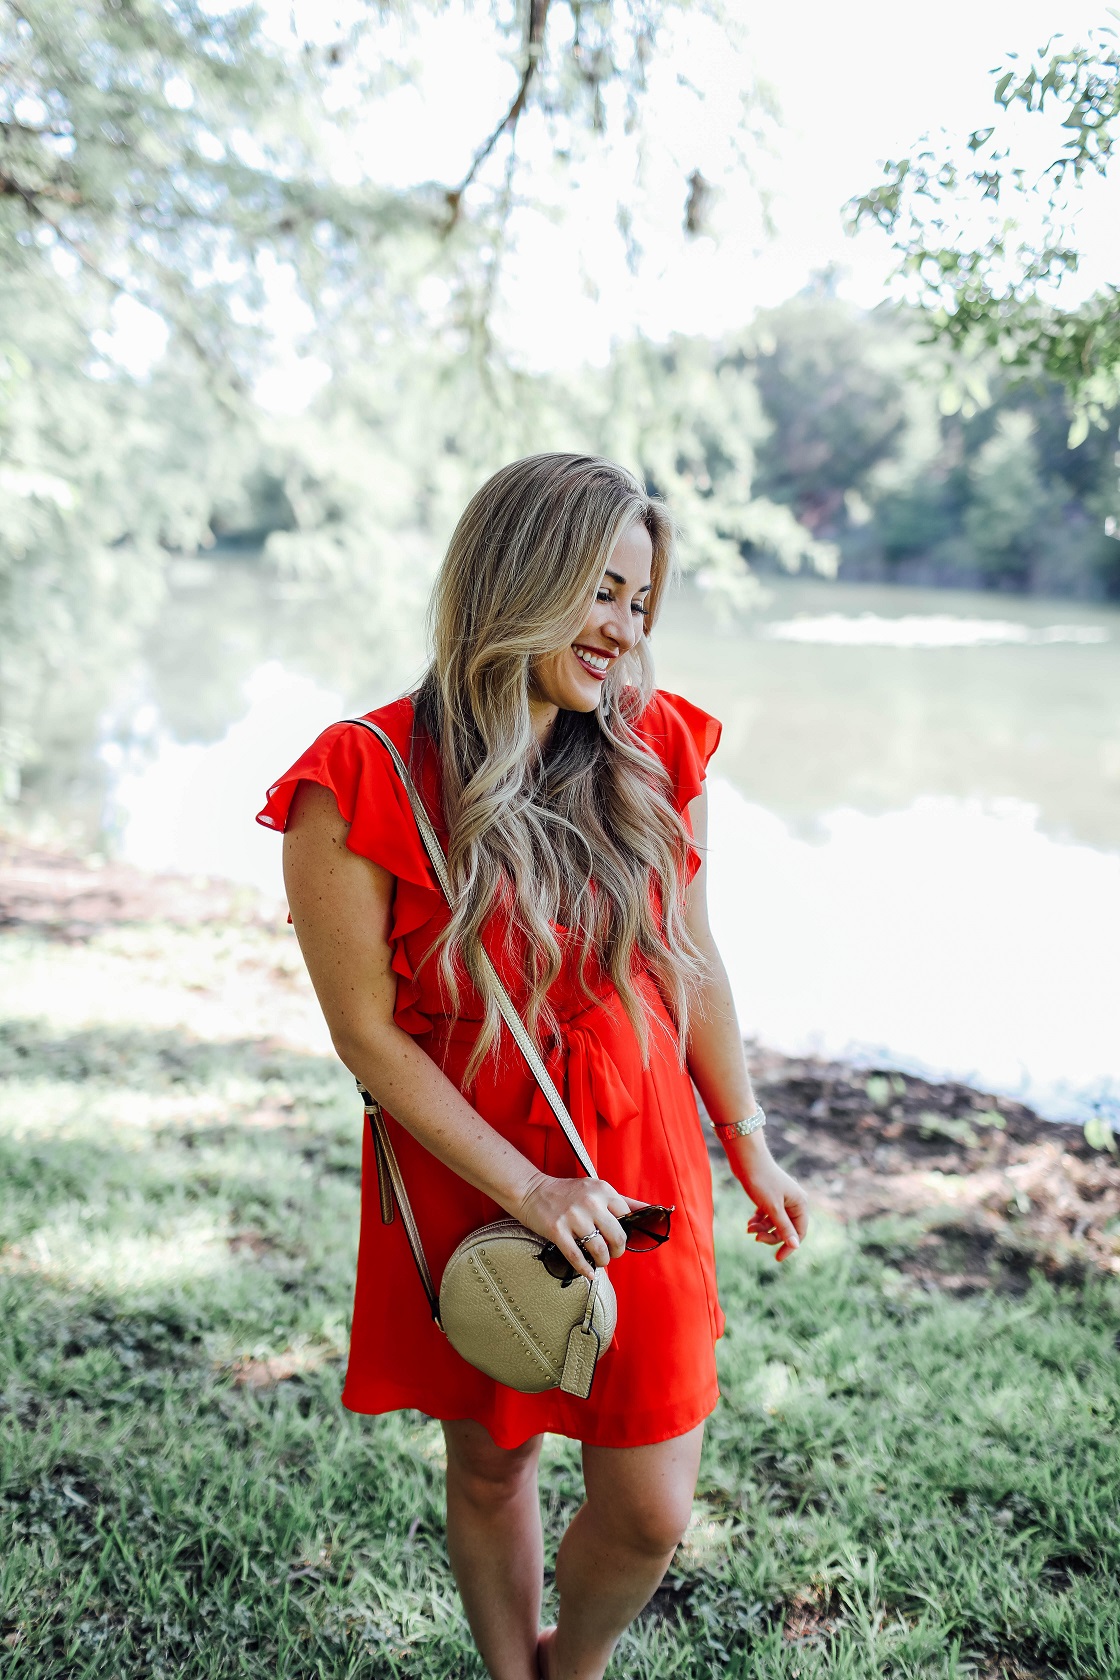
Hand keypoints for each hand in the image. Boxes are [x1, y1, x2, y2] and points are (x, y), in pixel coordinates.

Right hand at [512, 1173, 648, 1282]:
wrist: (531, 1190)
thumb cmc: (566, 1192)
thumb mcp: (596, 1188)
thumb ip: (623, 1200)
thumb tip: (651, 1209)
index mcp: (603, 1190)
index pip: (627, 1217)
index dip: (626, 1233)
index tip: (620, 1239)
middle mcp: (590, 1202)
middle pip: (617, 1236)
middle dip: (617, 1251)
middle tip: (612, 1254)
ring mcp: (573, 1217)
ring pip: (599, 1249)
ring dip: (602, 1261)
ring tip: (599, 1261)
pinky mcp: (557, 1230)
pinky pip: (576, 1257)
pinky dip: (585, 1269)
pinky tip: (588, 1272)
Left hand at [728, 1139, 806, 1261]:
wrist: (746, 1158)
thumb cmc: (761, 1181)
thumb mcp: (773, 1208)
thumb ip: (784, 1228)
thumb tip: (795, 1246)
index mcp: (800, 1204)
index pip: (799, 1232)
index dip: (789, 1246)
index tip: (777, 1258)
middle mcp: (794, 1201)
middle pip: (786, 1229)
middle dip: (771, 1235)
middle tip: (755, 1237)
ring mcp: (782, 1199)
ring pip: (775, 1222)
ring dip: (762, 1228)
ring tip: (748, 1229)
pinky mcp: (770, 1196)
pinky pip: (768, 1215)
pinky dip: (759, 1221)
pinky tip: (749, 1223)